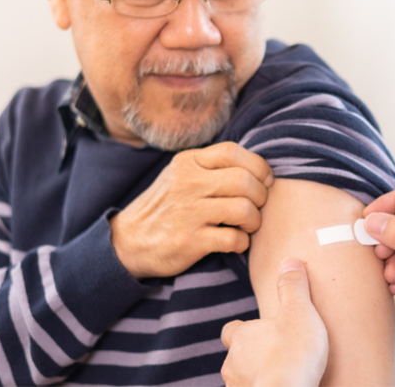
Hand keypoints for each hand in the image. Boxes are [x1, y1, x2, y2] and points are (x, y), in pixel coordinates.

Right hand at [111, 142, 273, 278]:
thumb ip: (211, 167)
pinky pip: (234, 239)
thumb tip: (258, 169)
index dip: (258, 165)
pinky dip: (242, 242)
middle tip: (258, 207)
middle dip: (261, 196)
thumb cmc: (165, 207)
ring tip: (248, 226)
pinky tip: (236, 242)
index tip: (265, 181)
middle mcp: (187, 184)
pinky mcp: (189, 241)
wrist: (128, 241)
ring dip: (255, 221)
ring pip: (244, 209)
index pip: (232, 151)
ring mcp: (188, 213)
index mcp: (188, 163)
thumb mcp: (180, 176)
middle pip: (244, 181)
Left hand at [221, 259, 327, 386]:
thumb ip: (293, 287)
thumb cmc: (291, 354)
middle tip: (276, 357)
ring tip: (280, 377)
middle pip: (236, 358)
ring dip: (257, 378)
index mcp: (241, 337)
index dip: (242, 330)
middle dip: (252, 357)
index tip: (258, 330)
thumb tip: (289, 262)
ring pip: (242, 380)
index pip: (231, 330)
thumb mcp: (299, 312)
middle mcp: (232, 364)